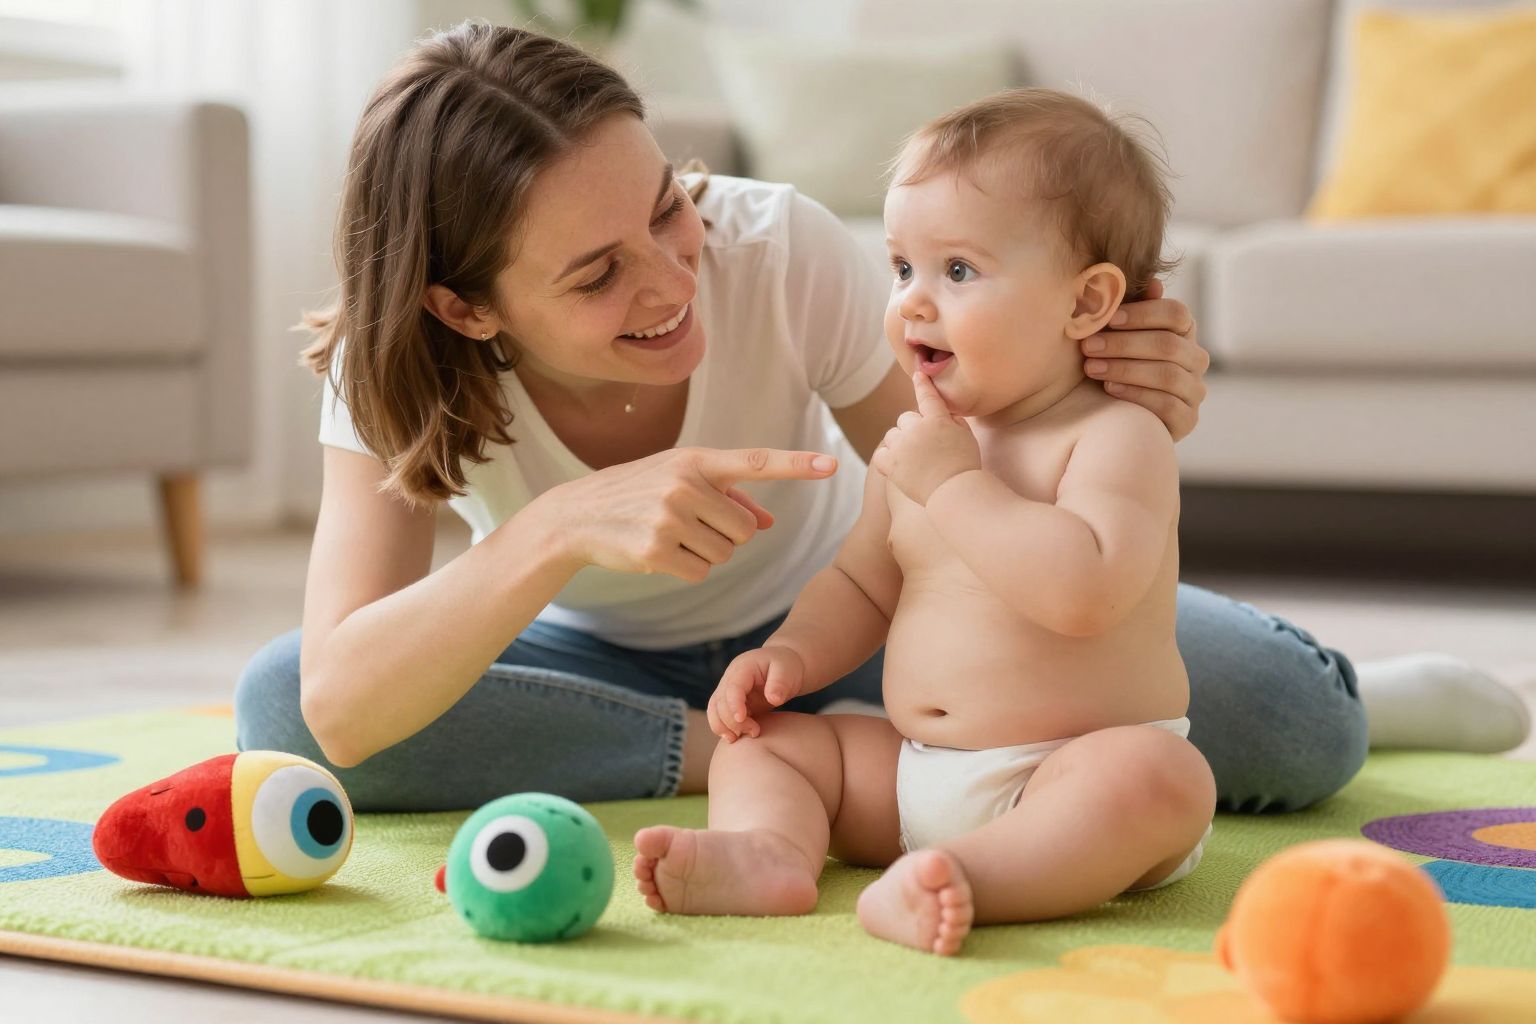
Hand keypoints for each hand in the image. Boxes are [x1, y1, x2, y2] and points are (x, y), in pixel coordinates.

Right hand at [538, 447, 836, 582]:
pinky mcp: (656, 550)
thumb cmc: (637, 494)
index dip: (796, 466)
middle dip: (726, 535)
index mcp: (695, 460)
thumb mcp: (678, 481)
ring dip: (704, 552)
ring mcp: (669, 517)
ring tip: (668, 535)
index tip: (833, 465)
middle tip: (689, 525)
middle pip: (745, 530)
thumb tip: (766, 522)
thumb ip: (726, 497)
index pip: (756, 462)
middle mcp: (685, 484)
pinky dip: (686, 569)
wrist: (575, 516)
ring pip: (725, 553)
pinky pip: (701, 572)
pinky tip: (657, 552)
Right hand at [708, 645, 806, 741]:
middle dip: (732, 721)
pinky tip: (740, 737)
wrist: (784, 668)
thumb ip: (780, 683)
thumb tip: (773, 699)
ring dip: (723, 727)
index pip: (732, 688)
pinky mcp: (731, 703)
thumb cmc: (787, 668)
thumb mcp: (788, 671)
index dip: (734, 705)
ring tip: (740, 738)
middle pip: (719, 702)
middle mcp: (730, 678)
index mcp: (743, 668)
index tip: (742, 719)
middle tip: (754, 732)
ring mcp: (728, 691)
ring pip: (714, 711)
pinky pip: (720, 717)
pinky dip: (726, 728)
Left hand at [869, 372, 981, 504]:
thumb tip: (944, 414)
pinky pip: (881, 453)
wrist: (954, 491)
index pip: (927, 397)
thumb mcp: (967, 437)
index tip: (916, 374)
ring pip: (892, 435)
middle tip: (926, 446)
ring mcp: (901, 446)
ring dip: (900, 443)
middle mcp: (916, 429)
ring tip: (915, 459)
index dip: (922, 384)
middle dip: (913, 428)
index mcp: (937, 420)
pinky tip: (898, 465)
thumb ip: (953, 421)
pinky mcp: (890, 464)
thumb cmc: (965, 465)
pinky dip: (887, 458)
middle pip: (906, 418)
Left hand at [1081, 279, 1209, 441]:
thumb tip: (1152, 283)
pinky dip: (1136, 395)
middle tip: (1087, 345)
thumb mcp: (1115, 336)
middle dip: (1123, 344)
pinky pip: (1168, 405)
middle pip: (1169, 344)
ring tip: (1092, 367)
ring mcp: (1194, 391)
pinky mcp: (1187, 420)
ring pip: (1168, 374)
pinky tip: (1109, 389)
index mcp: (1183, 332)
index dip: (1142, 314)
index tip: (1108, 318)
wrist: (1109, 416)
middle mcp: (1196, 359)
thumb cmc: (1111, 363)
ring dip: (1125, 369)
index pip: (1176, 313)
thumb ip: (1128, 310)